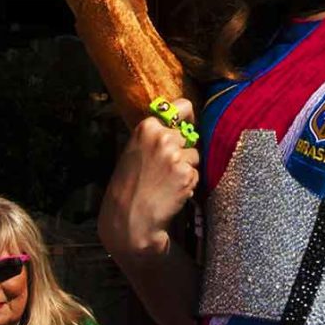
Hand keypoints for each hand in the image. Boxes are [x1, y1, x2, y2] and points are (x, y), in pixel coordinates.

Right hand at [99, 98, 199, 257]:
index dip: (188, 118)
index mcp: (147, 127)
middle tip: (165, 170)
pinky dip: (188, 184)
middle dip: (183, 151)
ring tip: (165, 183)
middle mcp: (163, 137)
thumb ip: (156, 137)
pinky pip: (196, 174)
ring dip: (186, 169)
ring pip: (195, 157)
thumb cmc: (129, 186)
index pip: (183, 107)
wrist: (128, 217)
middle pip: (189, 137)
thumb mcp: (135, 151)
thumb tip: (182, 128)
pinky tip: (171, 193)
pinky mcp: (186, 174)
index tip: (188, 125)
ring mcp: (176, 156)